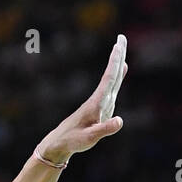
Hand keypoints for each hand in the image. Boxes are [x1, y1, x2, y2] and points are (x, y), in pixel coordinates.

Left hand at [40, 34, 127, 162]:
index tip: (118, 45)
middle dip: (117, 57)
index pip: (109, 79)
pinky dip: (117, 78)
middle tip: (121, 38)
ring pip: (111, 80)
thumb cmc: (73, 141)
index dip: (115, 62)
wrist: (60, 144)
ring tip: (121, 50)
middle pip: (111, 75)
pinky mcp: (100, 108)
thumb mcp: (90, 138)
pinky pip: (111, 89)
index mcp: (97, 104)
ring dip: (117, 64)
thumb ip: (105, 129)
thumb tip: (120, 121)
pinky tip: (121, 72)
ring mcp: (100, 104)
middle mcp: (99, 100)